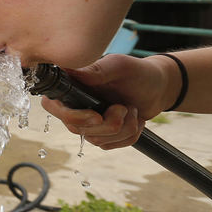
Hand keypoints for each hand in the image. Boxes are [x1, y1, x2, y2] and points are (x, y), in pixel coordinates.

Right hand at [39, 54, 173, 149]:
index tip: (96, 116)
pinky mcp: (102, 135)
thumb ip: (95, 70)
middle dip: (108, 123)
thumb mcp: (119, 66)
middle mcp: (75, 106)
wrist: (158, 88)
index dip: (71, 116)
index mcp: (73, 87)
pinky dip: (129, 135)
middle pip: (76, 128)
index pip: (52, 106)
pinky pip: (110, 145)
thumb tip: (69, 71)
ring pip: (96, 140)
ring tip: (131, 109)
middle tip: (124, 107)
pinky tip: (134, 120)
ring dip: (123, 127)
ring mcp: (88, 123)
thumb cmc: (137, 72)